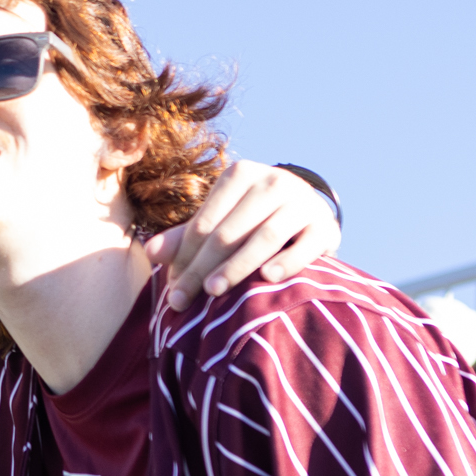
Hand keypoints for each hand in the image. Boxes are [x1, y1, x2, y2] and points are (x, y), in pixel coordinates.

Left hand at [145, 161, 340, 310]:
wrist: (308, 218)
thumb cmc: (252, 223)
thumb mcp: (219, 225)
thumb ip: (186, 238)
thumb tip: (150, 252)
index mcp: (240, 175)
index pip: (204, 222)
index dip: (184, 258)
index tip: (172, 291)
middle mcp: (273, 181)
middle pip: (230, 231)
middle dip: (203, 268)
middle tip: (183, 301)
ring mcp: (303, 201)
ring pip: (266, 235)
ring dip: (238, 265)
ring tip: (214, 291)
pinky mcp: (326, 225)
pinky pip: (306, 245)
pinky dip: (287, 262)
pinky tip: (267, 278)